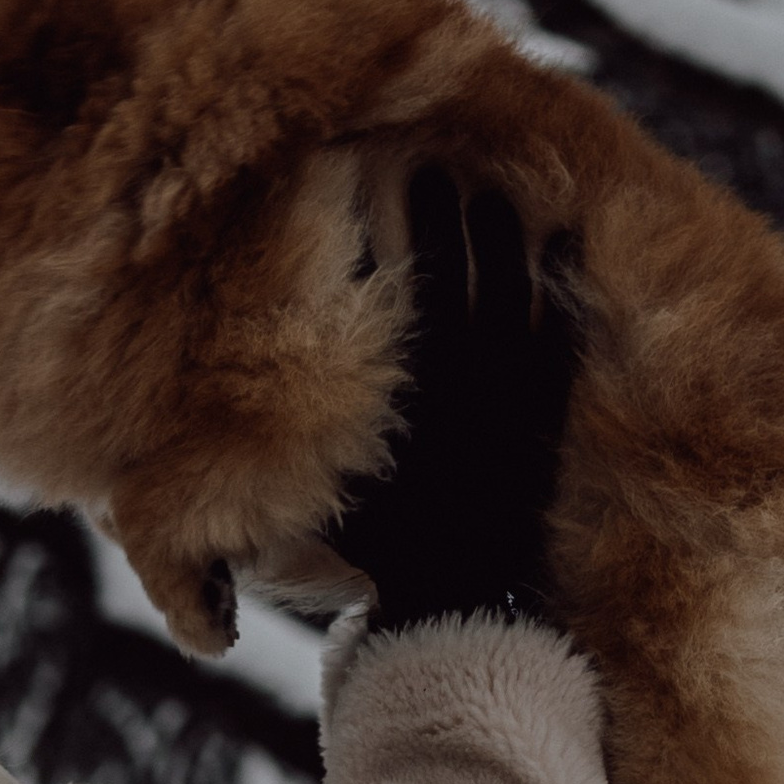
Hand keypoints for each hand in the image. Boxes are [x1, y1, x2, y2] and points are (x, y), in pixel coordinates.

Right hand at [326, 168, 578, 629]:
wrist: (465, 614)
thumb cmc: (386, 562)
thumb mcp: (321, 508)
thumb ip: (282, 459)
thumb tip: (218, 421)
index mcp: (393, 398)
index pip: (385, 298)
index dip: (380, 240)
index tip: (367, 189)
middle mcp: (447, 388)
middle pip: (446, 280)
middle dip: (437, 221)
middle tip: (430, 169)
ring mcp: (504, 401)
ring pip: (505, 298)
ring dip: (497, 241)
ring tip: (491, 193)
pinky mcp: (545, 420)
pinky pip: (561, 340)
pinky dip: (564, 289)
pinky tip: (565, 238)